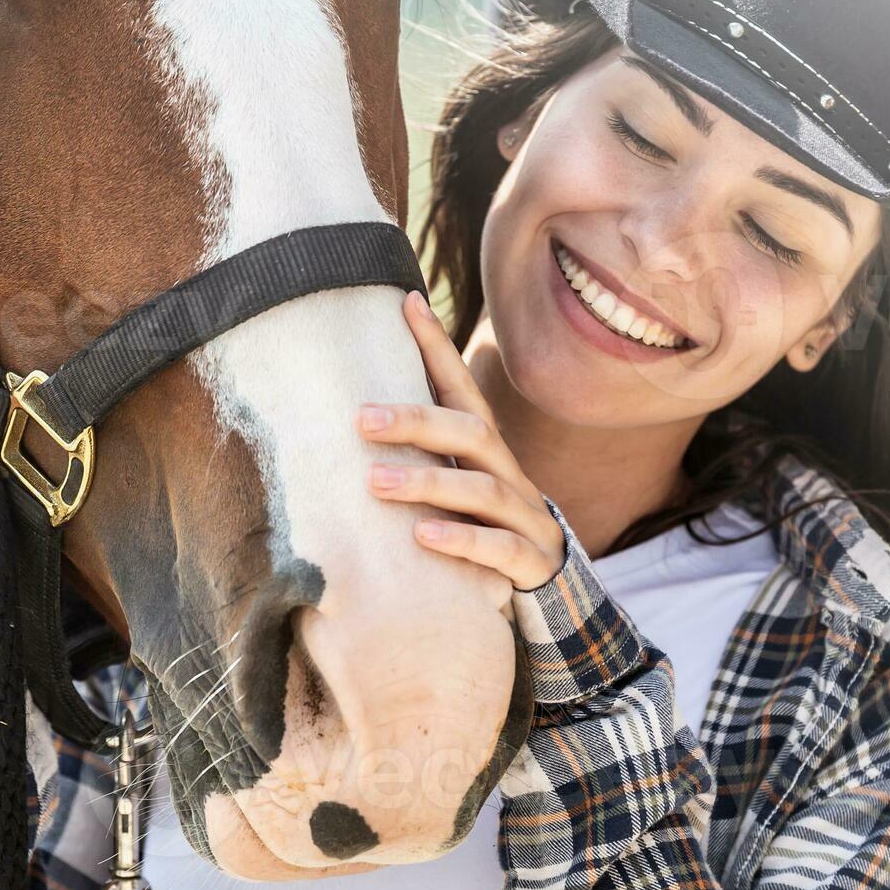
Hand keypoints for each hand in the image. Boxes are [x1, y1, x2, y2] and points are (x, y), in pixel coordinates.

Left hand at [359, 290, 567, 592]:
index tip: (408, 304)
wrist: (543, 585)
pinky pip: (502, 548)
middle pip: (472, 433)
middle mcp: (510, 474)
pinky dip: (464, 541)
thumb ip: (414, 454)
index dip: (438, 347)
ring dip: (428, 483)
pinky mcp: (532, 562)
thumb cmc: (478, 526)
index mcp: (487, 451)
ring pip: (484, 490)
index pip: (463, 390)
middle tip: (361, 420)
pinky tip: (422, 536)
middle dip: (418, 423)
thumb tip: (346, 413)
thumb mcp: (451, 486)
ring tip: (375, 482)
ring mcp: (526, 518)